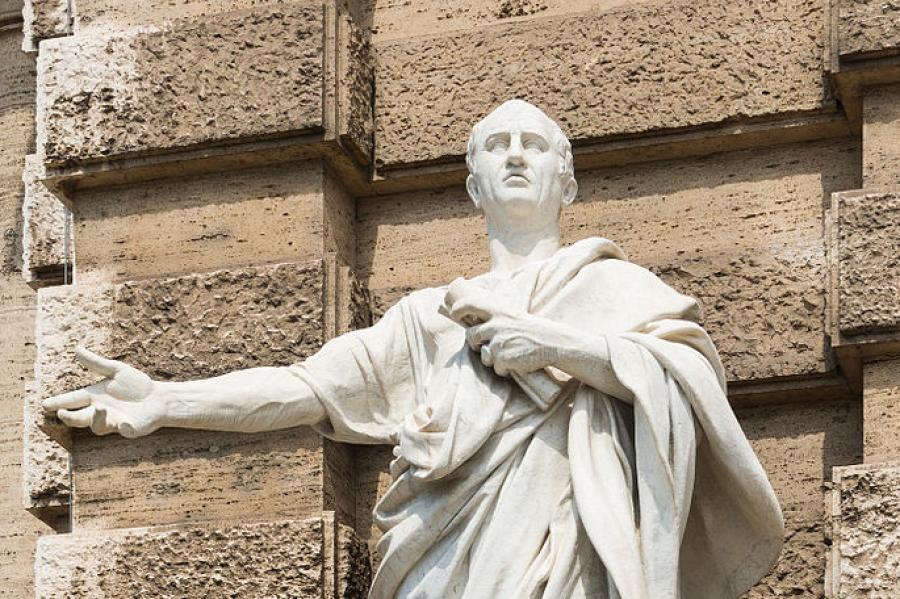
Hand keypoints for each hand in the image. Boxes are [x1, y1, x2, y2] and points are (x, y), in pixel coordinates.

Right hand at [42, 347, 168, 437]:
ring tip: (100, 409)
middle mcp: (101, 412)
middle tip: (62, 412)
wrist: (159, 397)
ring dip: (96, 419)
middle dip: (69, 417)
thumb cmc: (136, 385)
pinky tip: (124, 424)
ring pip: (98, 427)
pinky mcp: (130, 428)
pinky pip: (125, 431)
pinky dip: (124, 428)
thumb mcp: (116, 370)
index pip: (74, 399)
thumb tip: (76, 349)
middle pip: (79, 418)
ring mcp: (114, 422)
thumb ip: (96, 363)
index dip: (59, 402)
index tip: (46, 404)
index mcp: (96, 397)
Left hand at [445, 279, 561, 375]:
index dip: (458, 308)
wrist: (551, 342)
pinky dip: (505, 369)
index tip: (454, 312)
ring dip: (492, 358)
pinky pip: (496, 368)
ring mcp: (498, 342)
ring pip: (483, 355)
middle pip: (471, 336)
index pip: (469, 304)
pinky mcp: (503, 358)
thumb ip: (493, 315)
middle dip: (475, 343)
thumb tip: (472, 316)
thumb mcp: (512, 314)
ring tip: (509, 352)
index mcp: (498, 311)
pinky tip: (517, 361)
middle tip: (486, 344)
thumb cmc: (530, 329)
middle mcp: (495, 324)